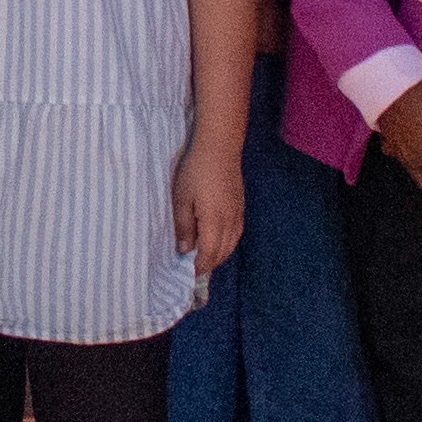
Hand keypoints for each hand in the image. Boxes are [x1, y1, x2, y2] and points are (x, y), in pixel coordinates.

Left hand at [172, 136, 246, 272]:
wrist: (220, 147)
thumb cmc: (196, 171)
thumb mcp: (181, 199)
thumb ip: (183, 227)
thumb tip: (184, 250)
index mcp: (214, 222)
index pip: (208, 254)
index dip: (198, 266)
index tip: (188, 274)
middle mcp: (230, 222)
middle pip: (222, 253)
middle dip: (209, 264)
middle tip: (193, 268)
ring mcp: (238, 214)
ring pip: (231, 245)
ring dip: (219, 255)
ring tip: (204, 258)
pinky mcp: (241, 206)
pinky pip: (236, 234)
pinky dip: (227, 244)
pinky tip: (219, 241)